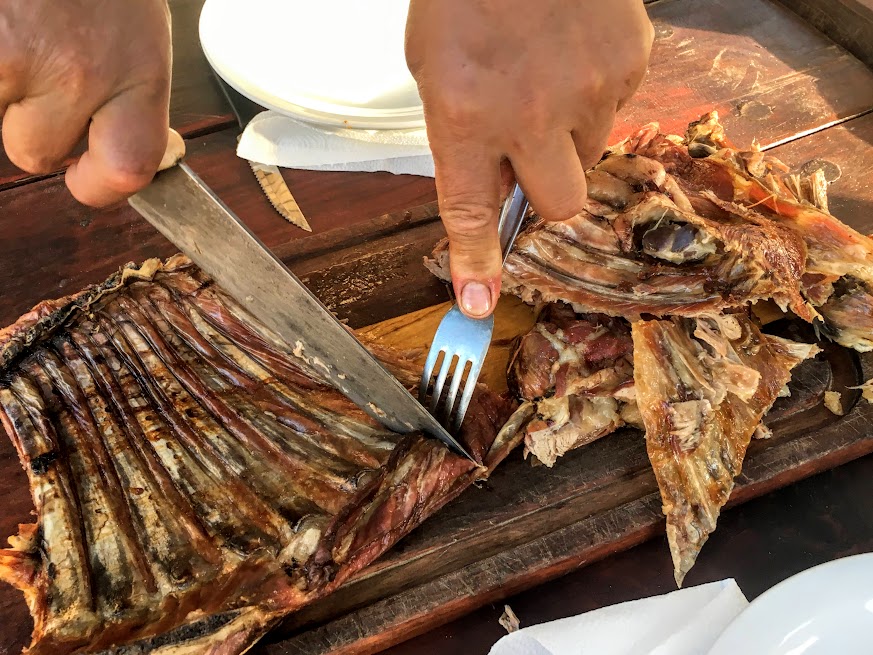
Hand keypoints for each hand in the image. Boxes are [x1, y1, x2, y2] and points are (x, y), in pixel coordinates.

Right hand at [0, 0, 171, 205]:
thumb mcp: (137, 28)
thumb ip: (133, 96)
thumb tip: (139, 157)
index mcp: (136, 67)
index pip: (128, 168)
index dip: (102, 187)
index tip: (88, 179)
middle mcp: (77, 69)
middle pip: (35, 152)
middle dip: (33, 124)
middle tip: (40, 68)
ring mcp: (13, 56)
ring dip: (0, 89)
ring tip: (22, 31)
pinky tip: (9, 26)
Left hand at [406, 0, 652, 316]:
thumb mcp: (433, 63)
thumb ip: (460, 132)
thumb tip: (492, 186)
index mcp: (466, 115)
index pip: (472, 212)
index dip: (477, 265)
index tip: (480, 304)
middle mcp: (531, 114)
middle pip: (561, 205)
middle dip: (548, 195)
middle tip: (534, 159)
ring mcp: (589, 90)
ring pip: (590, 152)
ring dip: (568, 134)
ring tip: (548, 77)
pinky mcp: (630, 63)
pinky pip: (616, 106)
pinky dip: (594, 93)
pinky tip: (573, 52)